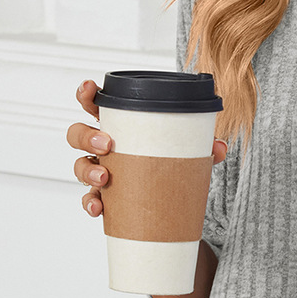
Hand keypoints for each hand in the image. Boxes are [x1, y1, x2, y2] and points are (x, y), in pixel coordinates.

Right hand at [66, 78, 227, 218]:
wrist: (173, 203)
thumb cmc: (171, 164)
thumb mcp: (188, 152)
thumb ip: (203, 147)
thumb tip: (219, 147)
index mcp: (120, 127)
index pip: (95, 105)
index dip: (87, 94)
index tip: (90, 89)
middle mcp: (103, 147)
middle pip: (77, 134)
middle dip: (86, 136)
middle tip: (107, 144)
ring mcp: (100, 172)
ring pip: (79, 166)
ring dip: (87, 170)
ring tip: (105, 178)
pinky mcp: (104, 199)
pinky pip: (89, 200)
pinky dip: (91, 204)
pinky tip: (99, 208)